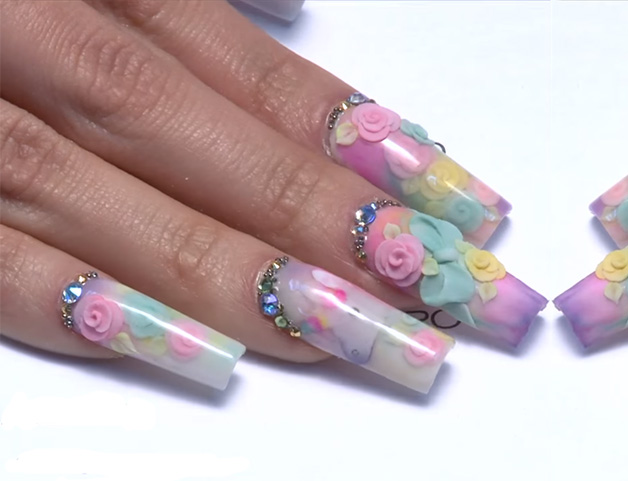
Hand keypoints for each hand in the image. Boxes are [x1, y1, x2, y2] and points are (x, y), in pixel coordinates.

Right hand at [0, 0, 543, 392]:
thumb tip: (296, 14)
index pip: (273, 82)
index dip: (376, 149)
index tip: (467, 209)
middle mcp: (42, 47)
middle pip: (226, 152)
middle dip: (347, 232)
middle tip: (459, 301)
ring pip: (131, 214)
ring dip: (258, 287)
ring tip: (375, 343)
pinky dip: (92, 312)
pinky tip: (199, 358)